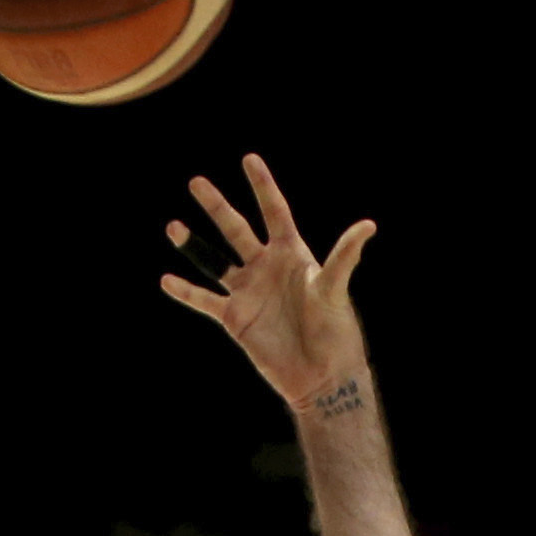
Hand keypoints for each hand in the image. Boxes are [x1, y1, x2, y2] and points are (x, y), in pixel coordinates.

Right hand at [158, 153, 377, 407]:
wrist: (320, 376)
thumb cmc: (334, 332)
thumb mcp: (335, 290)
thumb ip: (343, 256)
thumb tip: (368, 226)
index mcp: (291, 255)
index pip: (274, 212)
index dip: (262, 186)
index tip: (248, 159)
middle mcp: (267, 268)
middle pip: (237, 229)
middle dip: (217, 206)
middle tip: (197, 182)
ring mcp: (249, 292)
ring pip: (215, 261)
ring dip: (194, 244)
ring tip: (172, 226)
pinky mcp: (236, 318)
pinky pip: (205, 300)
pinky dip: (186, 291)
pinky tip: (166, 280)